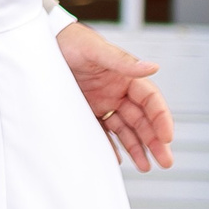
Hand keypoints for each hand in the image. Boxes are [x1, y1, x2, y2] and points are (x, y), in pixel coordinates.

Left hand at [57, 23, 174, 171]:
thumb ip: (122, 61)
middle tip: (166, 161)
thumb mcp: (96, 50)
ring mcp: (103, 102)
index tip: (167, 137)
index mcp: (126, 77)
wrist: (41, 44)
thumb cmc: (71, 41)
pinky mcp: (87, 110)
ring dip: (138, 147)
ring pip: (126, 129)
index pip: (151, 100)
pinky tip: (118, 159)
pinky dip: (111, 146)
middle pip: (143, 119)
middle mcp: (117, 91)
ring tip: (146, 167)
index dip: (161, 118)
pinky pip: (103, 131)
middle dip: (155, 141)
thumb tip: (153, 67)